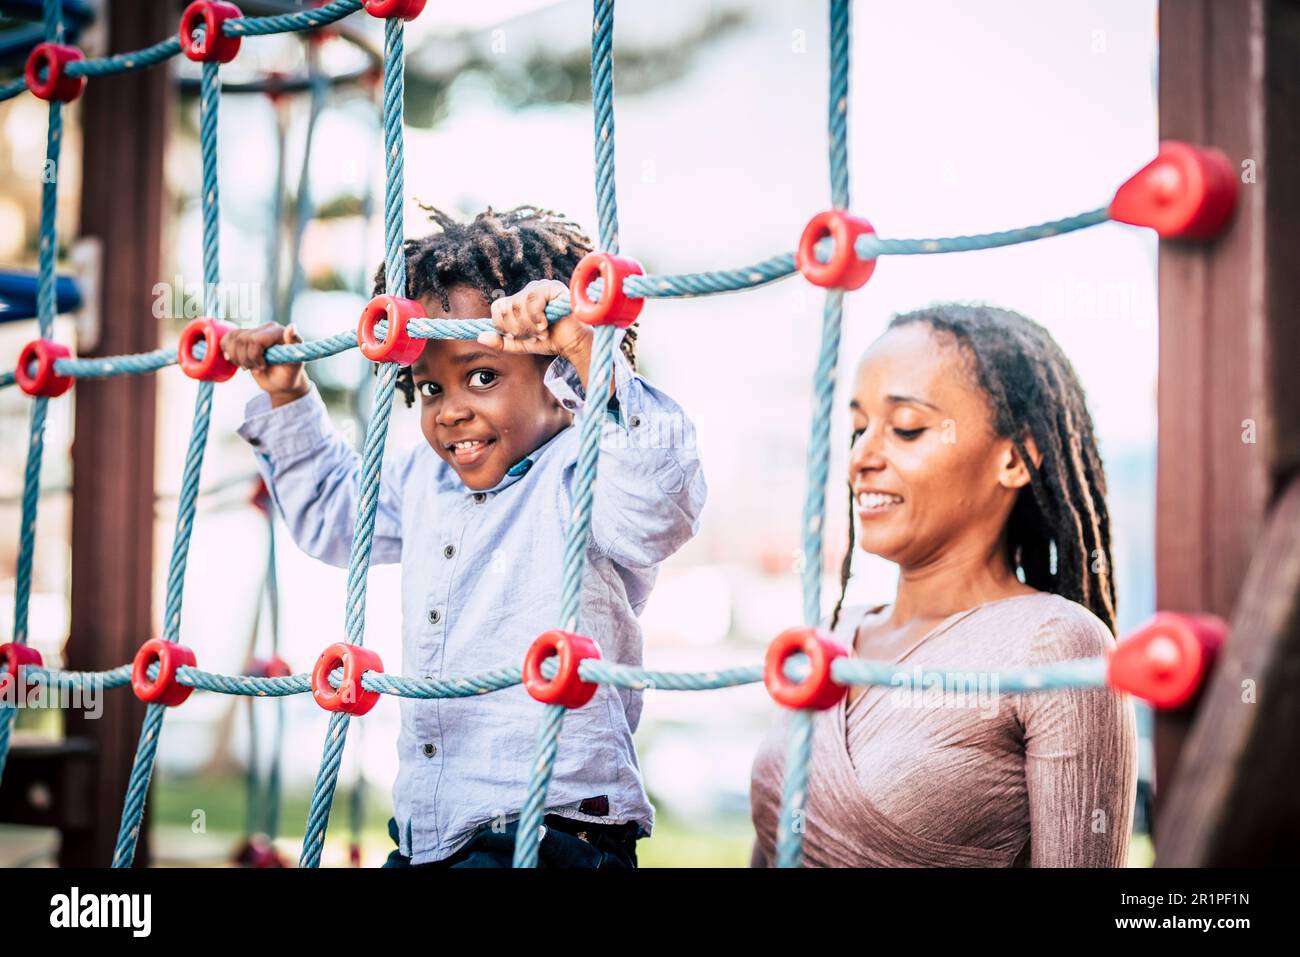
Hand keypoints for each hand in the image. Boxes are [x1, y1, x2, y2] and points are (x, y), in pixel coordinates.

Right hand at [220, 322, 308, 406]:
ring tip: (251, 366)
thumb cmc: (289, 375)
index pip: (255, 340)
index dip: (254, 355)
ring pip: (232, 339)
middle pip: (242, 340)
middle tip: (259, 368)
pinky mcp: (243, 337)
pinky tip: (240, 361)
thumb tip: (292, 326)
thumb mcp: (294, 364)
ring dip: (238, 358)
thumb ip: (294, 346)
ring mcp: (254, 332)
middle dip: (247, 359)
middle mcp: (267, 328)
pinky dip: (229, 352)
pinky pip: (227, 339)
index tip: (264, 366)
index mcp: (279, 332)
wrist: (281, 382)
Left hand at [477, 279, 591, 361]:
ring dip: (529, 325)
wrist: (574, 343)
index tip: (518, 336)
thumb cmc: (551, 341)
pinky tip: (546, 325)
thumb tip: (480, 337)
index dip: (503, 325)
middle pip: (507, 307)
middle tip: (534, 335)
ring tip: (542, 332)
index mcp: (520, 300)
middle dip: (518, 328)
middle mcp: (529, 290)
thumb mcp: (521, 345)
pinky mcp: (553, 287)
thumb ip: (502, 343)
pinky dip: (536, 318)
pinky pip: (533, 299)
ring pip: (519, 304)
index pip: (497, 307)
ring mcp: (541, 287)